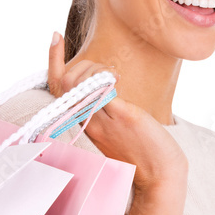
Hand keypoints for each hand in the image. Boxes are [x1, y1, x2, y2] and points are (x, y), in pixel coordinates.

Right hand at [48, 31, 186, 192]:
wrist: (160, 178)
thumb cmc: (142, 154)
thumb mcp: (116, 129)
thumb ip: (104, 109)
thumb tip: (105, 86)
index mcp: (85, 125)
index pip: (59, 90)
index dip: (53, 61)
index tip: (55, 35)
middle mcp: (89, 122)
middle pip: (66, 82)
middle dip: (82, 64)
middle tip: (106, 73)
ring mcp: (104, 120)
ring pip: (82, 84)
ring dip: (95, 70)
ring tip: (115, 79)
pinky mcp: (123, 117)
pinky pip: (104, 90)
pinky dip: (106, 79)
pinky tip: (117, 81)